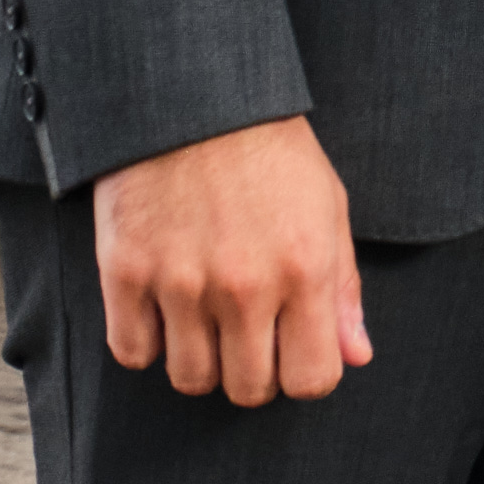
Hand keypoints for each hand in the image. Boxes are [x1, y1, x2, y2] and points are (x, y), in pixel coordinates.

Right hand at [92, 116, 371, 402]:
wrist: (190, 93)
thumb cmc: (268, 148)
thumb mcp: (327, 204)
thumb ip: (343, 287)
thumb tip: (357, 354)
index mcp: (304, 269)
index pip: (312, 380)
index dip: (303, 372)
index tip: (292, 349)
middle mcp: (244, 286)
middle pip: (248, 390)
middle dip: (252, 371)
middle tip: (246, 331)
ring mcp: (181, 282)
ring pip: (190, 379)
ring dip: (200, 359)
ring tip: (204, 316)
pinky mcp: (126, 272)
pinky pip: (134, 353)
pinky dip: (146, 340)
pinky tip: (162, 304)